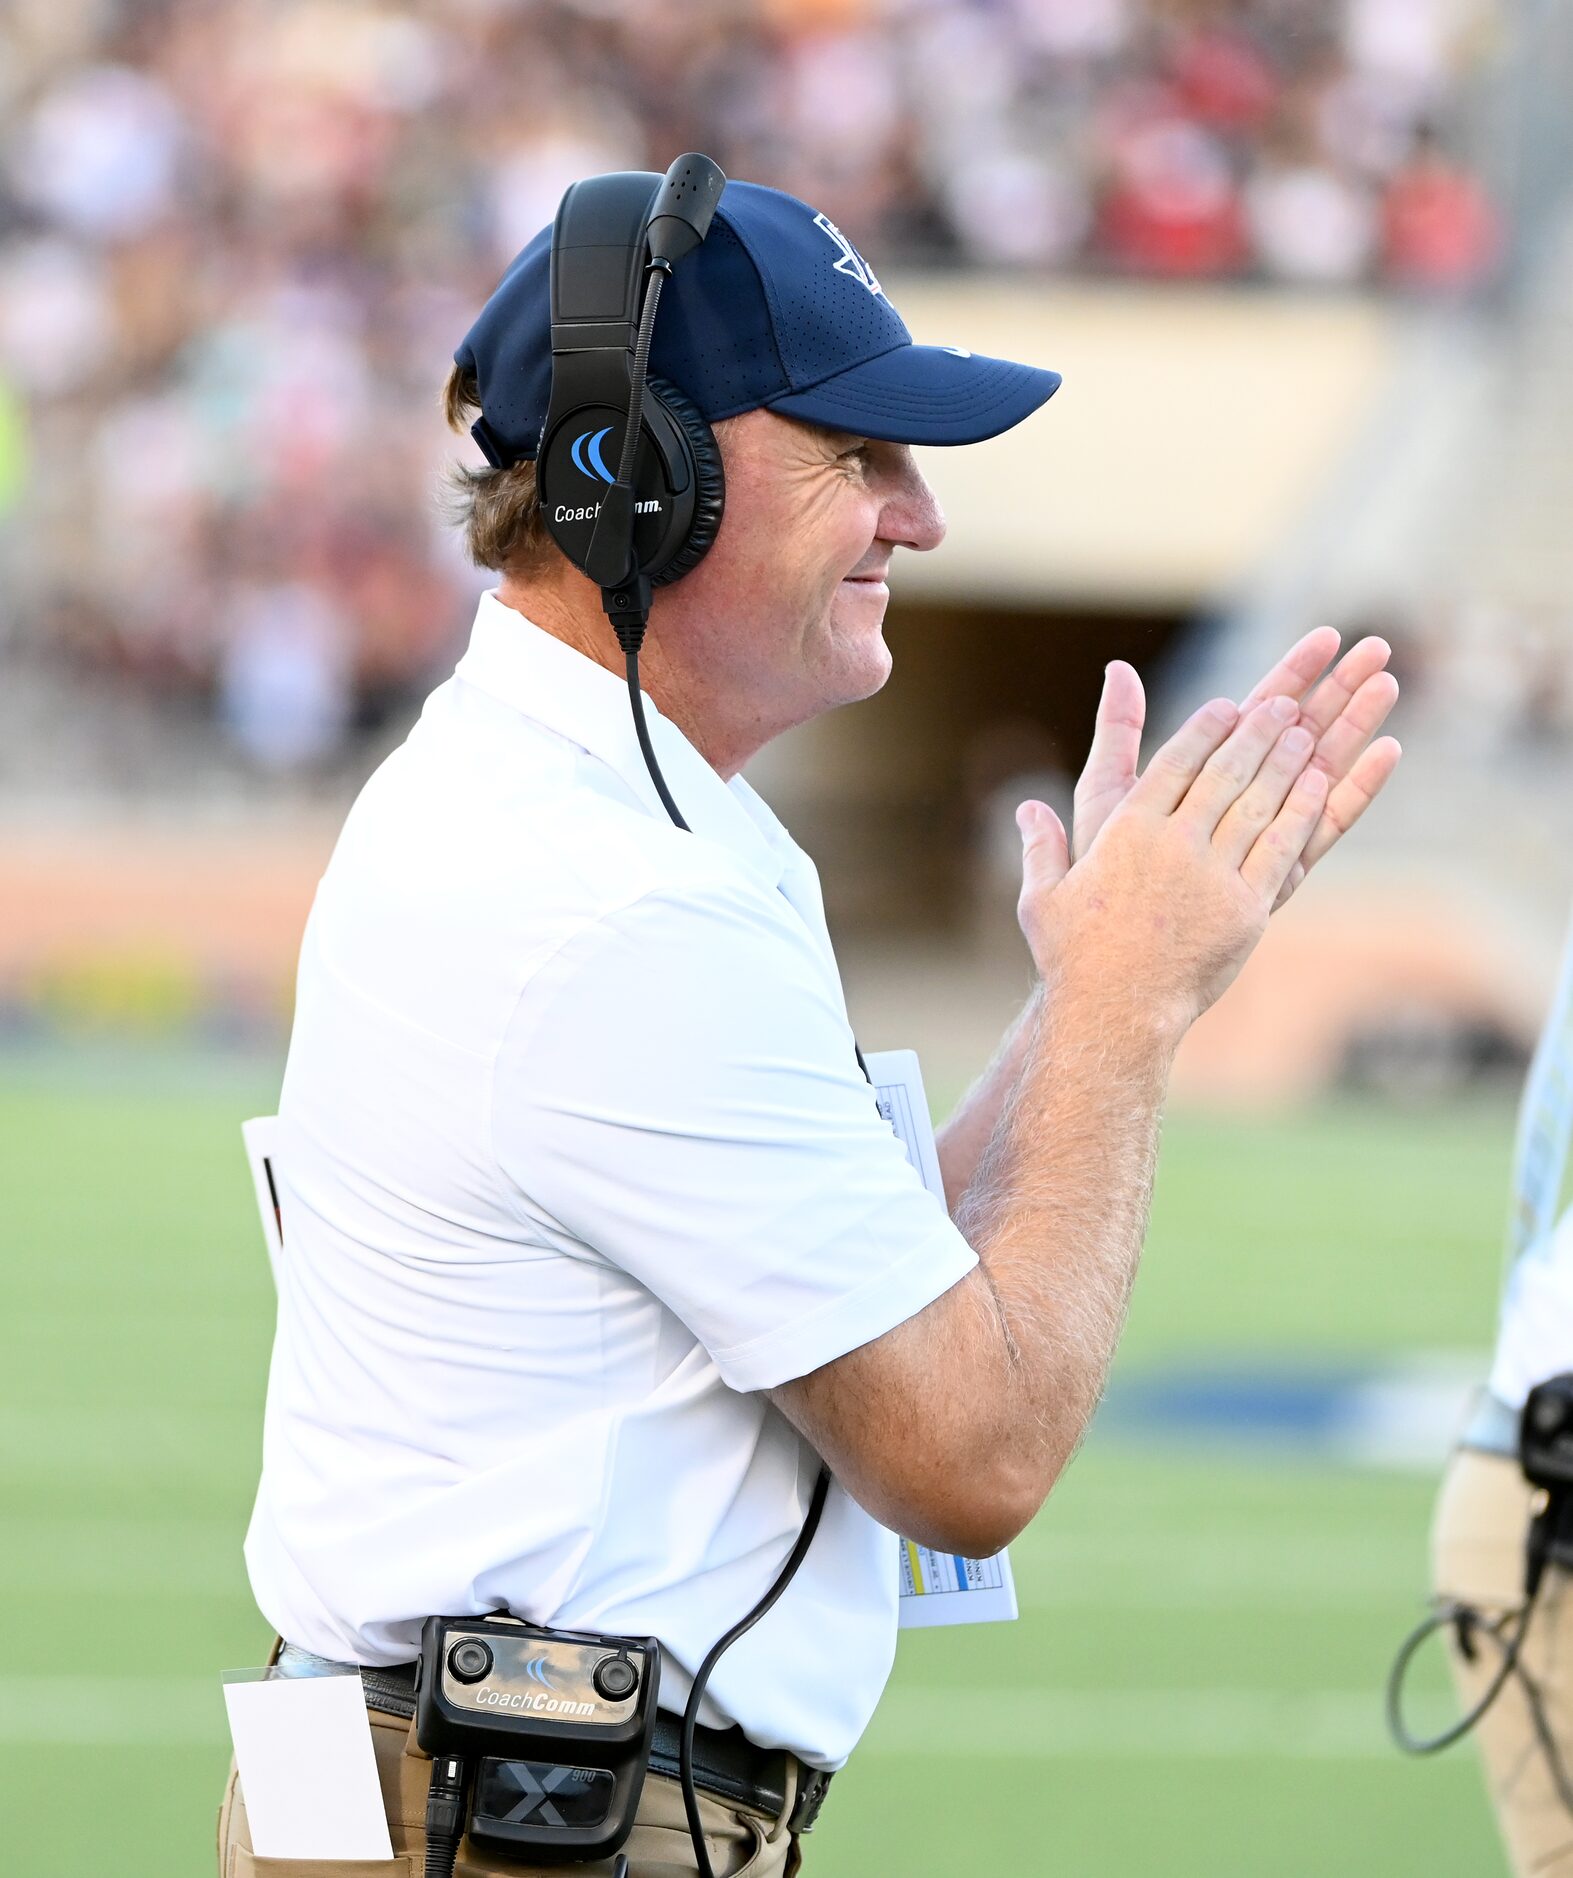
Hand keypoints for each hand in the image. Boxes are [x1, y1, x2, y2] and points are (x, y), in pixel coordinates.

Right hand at [1017, 696, 1328, 1036]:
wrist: (1115, 1012)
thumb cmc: (1072, 958)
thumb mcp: (1042, 896)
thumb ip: (1040, 845)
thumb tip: (1026, 807)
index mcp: (1126, 831)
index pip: (1174, 763)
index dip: (1205, 729)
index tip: (1227, 706)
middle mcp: (1174, 844)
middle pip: (1224, 772)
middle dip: (1257, 732)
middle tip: (1284, 703)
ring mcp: (1213, 875)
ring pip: (1258, 803)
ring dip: (1285, 763)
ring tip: (1306, 733)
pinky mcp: (1246, 909)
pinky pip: (1280, 849)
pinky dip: (1300, 813)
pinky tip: (1316, 787)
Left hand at [1070, 627, 1400, 905]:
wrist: (1113, 965)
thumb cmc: (1099, 881)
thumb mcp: (1104, 797)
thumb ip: (1119, 735)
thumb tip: (1119, 668)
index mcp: (1203, 779)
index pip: (1253, 713)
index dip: (1290, 673)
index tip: (1326, 636)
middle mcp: (1239, 806)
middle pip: (1296, 734)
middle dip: (1335, 689)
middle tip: (1378, 646)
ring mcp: (1262, 839)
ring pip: (1319, 770)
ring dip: (1354, 726)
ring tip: (1388, 680)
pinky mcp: (1278, 877)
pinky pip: (1323, 827)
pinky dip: (1355, 790)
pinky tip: (1388, 751)